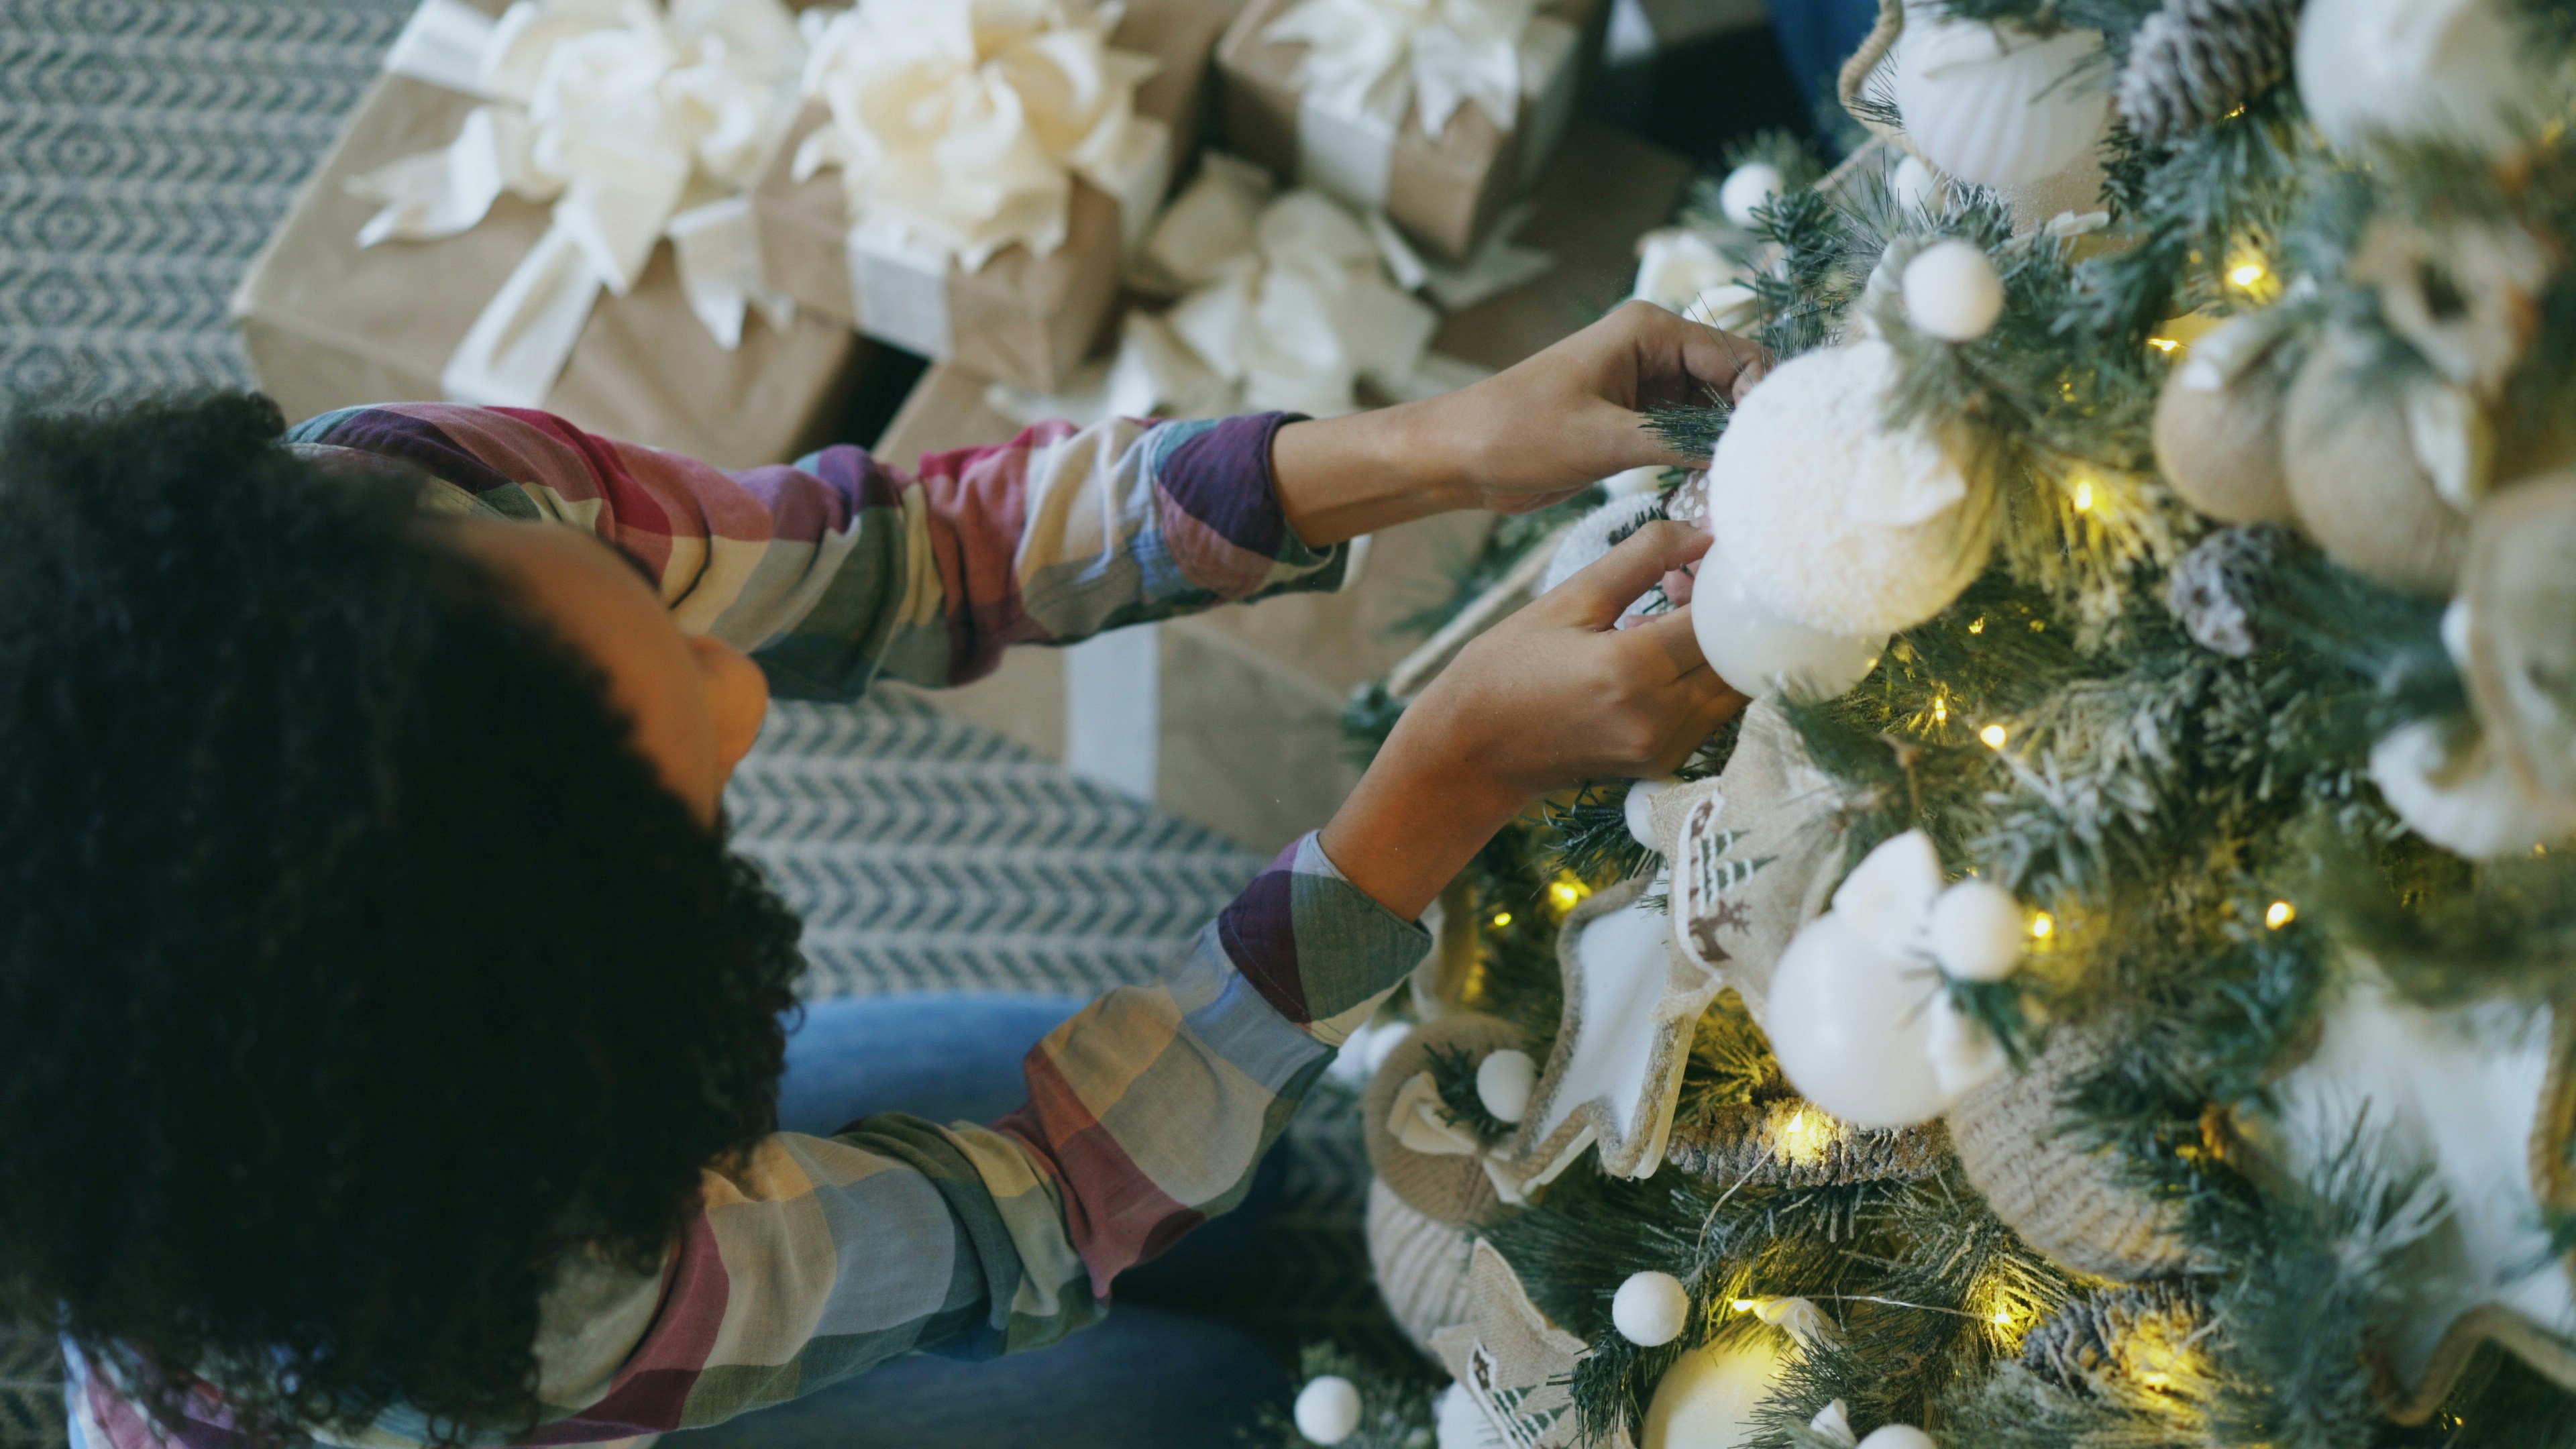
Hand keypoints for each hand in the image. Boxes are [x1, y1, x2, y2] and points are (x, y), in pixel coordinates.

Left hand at [1269, 304, 1764, 544]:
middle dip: (1751, 425)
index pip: (1736, 357)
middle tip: (1772, 476)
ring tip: (1750, 489)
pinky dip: (1703, 461)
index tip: (1782, 448)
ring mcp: (1648, 385)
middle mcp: (1655, 349)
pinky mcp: (1637, 419)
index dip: (1764, 400)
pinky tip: (1717, 492)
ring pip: (1714, 413)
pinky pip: (1688, 436)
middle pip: (1733, 382)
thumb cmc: (1518, 433)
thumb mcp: (1603, 441)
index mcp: (1649, 331)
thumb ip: (1676, 443)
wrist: (1460, 456)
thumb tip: (1739, 458)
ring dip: (1728, 448)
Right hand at [1319, 522, 1747, 918]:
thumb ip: (1643, 558)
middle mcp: (1658, 717)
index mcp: (1631, 670)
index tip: (1711, 555)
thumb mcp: (1570, 599)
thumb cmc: (1508, 667)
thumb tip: (1706, 532)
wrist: (1471, 752)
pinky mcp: (1665, 762)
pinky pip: (1714, 710)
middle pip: (1742, 657)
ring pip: (1736, 686)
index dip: (1726, 582)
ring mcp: (1665, 747)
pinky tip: (1660, 649)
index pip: (1721, 618)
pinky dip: (1705, 674)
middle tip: (1688, 581)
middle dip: (1729, 612)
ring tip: (1669, 612)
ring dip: (1722, 645)